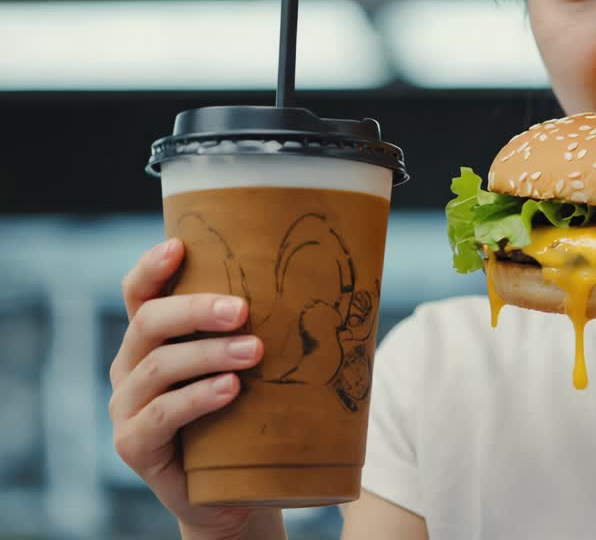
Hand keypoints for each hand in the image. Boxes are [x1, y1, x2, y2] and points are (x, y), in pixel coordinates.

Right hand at [109, 239, 271, 538]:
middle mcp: (130, 367)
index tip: (181, 246)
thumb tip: (327, 293)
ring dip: (208, 354)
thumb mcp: (249, 368)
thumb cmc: (247, 416)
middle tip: (242, 309)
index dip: (153, 267)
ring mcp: (127, 407)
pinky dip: (197, 398)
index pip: (139, 293)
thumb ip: (259, 331)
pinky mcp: (134, 445)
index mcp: (151, 340)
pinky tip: (230, 390)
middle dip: (195, 309)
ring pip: (157, 367)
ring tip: (253, 351)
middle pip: (148, 323)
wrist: (236, 491)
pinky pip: (160, 416)